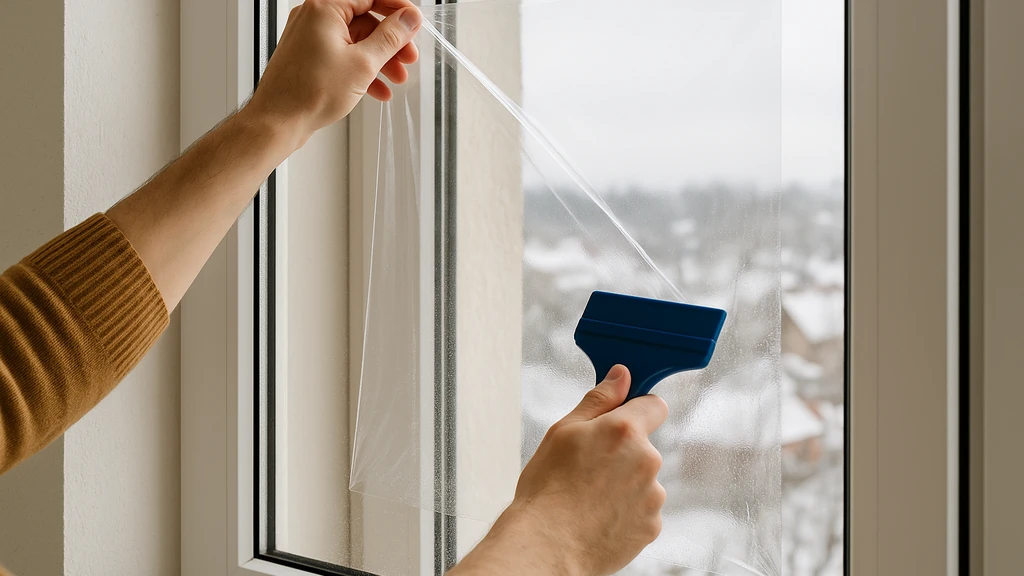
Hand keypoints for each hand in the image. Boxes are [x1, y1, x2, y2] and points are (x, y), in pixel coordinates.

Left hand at [246, 0, 421, 149]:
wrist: (278, 122)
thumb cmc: (308, 93)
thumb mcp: (363, 63)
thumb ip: (390, 38)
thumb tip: (408, 19)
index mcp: (325, 8)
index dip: (396, 8)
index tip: (412, 22)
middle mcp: (314, 17)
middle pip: (365, 19)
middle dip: (390, 42)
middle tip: (408, 57)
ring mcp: (311, 38)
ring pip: (356, 41)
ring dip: (380, 59)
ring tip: (397, 79)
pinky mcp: (310, 57)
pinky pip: (343, 55)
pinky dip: (362, 70)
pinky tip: (378, 89)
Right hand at [449, 366, 667, 575]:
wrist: (546, 546)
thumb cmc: (547, 490)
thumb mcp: (563, 431)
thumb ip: (599, 400)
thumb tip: (622, 375)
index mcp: (625, 431)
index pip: (653, 404)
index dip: (636, 410)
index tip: (620, 419)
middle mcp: (646, 461)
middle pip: (643, 446)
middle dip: (622, 453)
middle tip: (587, 468)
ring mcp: (652, 496)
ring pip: (642, 480)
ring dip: (623, 484)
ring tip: (589, 498)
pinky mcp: (651, 526)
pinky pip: (641, 510)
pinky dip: (625, 512)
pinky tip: (597, 516)